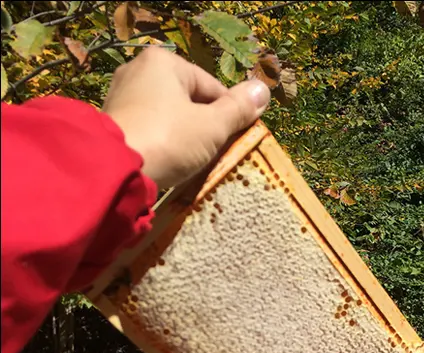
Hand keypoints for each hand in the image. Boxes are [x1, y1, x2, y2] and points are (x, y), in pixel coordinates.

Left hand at [103, 47, 270, 189]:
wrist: (115, 172)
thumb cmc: (168, 140)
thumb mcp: (212, 127)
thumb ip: (238, 109)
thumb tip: (263, 90)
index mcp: (163, 62)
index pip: (210, 87)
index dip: (228, 115)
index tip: (235, 140)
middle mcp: (138, 71)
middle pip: (188, 102)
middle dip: (204, 128)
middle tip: (214, 156)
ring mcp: (121, 98)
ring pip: (168, 118)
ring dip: (184, 140)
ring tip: (191, 163)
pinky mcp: (112, 124)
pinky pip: (149, 131)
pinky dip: (162, 146)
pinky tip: (168, 164)